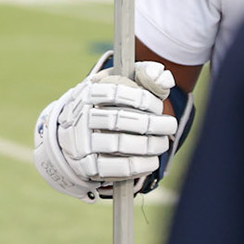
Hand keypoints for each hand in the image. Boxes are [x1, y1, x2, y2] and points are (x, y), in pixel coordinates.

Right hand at [32, 53, 179, 201]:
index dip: (143, 99)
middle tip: (169, 125)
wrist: (74, 137)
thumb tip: (164, 79)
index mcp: (88, 93)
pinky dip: (139, 165)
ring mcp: (81, 143)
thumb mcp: (120, 84)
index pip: (116, 92)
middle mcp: (80, 117)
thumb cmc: (107, 106)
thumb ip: (145, 75)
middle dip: (151, 123)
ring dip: (148, 145)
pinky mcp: (87, 166)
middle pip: (119, 119)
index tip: (158, 106)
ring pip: (119, 144)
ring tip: (162, 144)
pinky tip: (151, 160)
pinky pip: (117, 168)